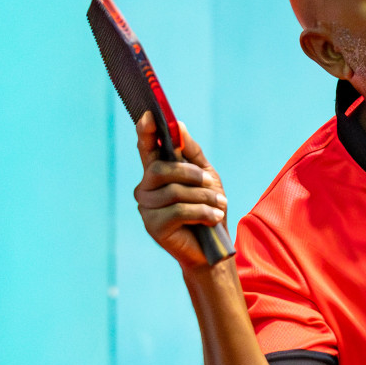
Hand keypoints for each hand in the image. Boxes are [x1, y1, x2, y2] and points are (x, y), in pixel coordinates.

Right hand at [132, 112, 228, 268]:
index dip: (146, 132)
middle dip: (191, 174)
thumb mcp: (207, 177)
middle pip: (161, 168)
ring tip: (219, 205)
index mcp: (157, 174)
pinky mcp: (153, 226)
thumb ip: (192, 153)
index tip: (149, 116)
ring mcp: (147, 208)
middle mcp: (146, 188)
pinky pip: (179, 211)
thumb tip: (178, 126)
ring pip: (174, 191)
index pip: (147, 148)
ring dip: (203, 197)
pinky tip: (212, 219)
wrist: (213, 249)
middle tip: (211, 182)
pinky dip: (202, 212)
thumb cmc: (208, 210)